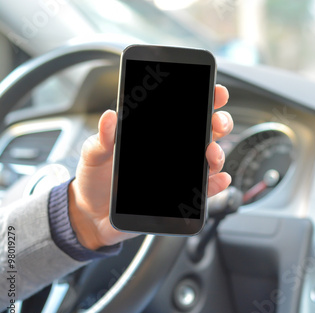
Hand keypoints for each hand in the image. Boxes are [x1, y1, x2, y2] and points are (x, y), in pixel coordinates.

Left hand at [68, 85, 232, 249]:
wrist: (92, 215)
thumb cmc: (95, 180)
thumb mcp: (94, 155)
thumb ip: (102, 138)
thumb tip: (110, 116)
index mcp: (155, 134)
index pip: (186, 112)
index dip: (206, 99)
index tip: (216, 93)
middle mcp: (173, 151)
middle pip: (207, 132)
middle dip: (219, 123)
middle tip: (217, 123)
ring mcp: (180, 173)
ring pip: (210, 159)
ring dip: (217, 154)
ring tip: (211, 154)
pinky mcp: (182, 196)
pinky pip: (205, 189)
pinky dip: (215, 184)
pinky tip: (219, 179)